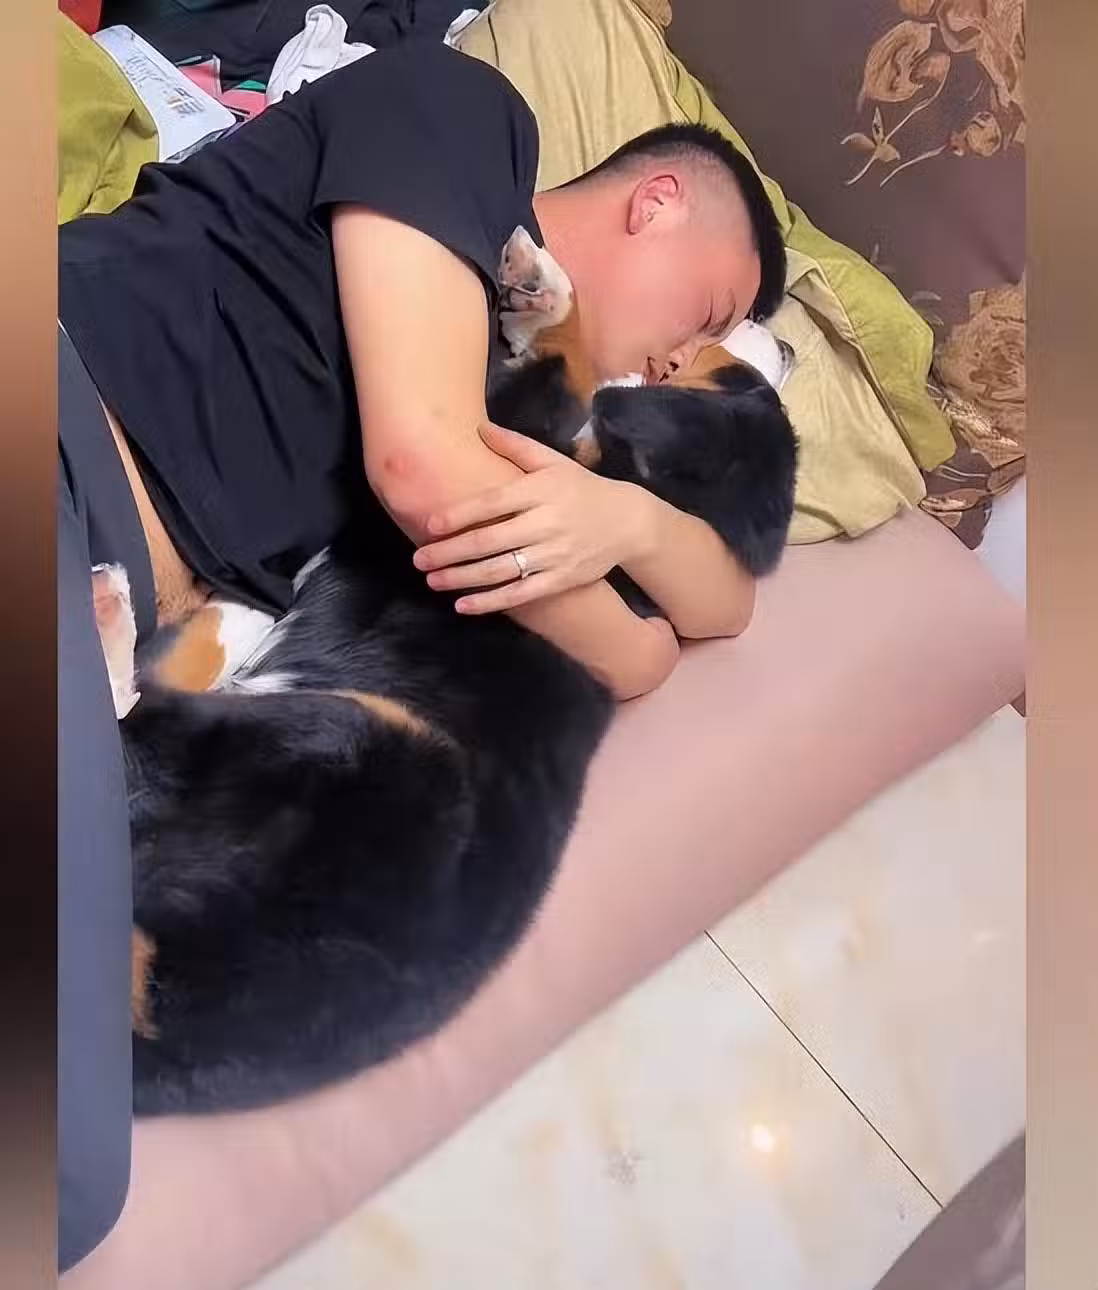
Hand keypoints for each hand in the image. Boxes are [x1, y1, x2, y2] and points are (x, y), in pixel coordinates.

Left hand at [413, 423, 651, 613]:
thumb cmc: (581, 489)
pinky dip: (491, 601)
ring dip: (463, 578)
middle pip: (490, 541)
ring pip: (501, 570)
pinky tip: (464, 605)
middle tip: (419, 560)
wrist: (627, 522)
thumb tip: (478, 427)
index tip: (430, 525)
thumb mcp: (553, 462)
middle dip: (450, 552)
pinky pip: (521, 593)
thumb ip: (515, 446)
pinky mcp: (561, 579)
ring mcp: (554, 554)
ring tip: (433, 581)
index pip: (493, 503)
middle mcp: (545, 523)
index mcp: (540, 491)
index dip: (460, 515)